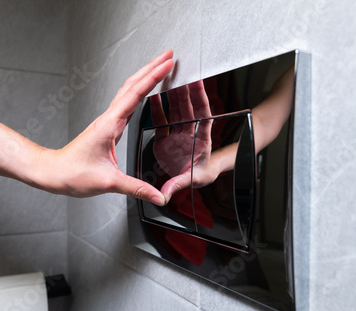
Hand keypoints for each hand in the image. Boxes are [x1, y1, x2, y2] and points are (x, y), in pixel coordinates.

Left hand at [34, 50, 173, 204]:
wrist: (53, 173)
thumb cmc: (72, 174)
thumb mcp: (107, 183)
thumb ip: (136, 188)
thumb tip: (158, 195)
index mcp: (109, 125)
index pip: (135, 95)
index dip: (153, 78)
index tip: (167, 64)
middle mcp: (108, 119)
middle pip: (132, 85)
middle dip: (152, 68)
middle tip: (169, 55)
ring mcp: (107, 121)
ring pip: (128, 91)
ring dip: (145, 76)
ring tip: (161, 66)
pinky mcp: (108, 127)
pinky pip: (127, 103)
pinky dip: (139, 91)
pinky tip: (145, 91)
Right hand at [149, 80, 219, 202]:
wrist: (197, 180)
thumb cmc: (201, 175)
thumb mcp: (191, 181)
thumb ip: (177, 184)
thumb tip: (166, 192)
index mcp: (201, 141)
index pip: (203, 116)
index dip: (201, 99)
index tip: (199, 84)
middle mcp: (190, 134)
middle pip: (189, 108)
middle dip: (185, 91)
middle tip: (180, 74)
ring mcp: (178, 134)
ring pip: (176, 111)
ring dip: (172, 96)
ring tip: (166, 79)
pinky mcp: (166, 138)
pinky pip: (162, 121)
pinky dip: (157, 109)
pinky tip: (152, 98)